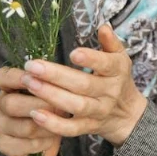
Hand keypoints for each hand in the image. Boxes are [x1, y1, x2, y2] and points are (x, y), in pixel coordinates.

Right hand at [0, 66, 62, 155]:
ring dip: (48, 127)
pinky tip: (51, 139)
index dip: (16, 78)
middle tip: (63, 107)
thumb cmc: (51, 105)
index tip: (33, 77)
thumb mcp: (51, 90)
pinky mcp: (4, 145)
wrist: (49, 134)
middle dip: (41, 106)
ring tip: (62, 124)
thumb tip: (54, 72)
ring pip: (25, 127)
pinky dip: (44, 143)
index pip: (1, 78)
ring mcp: (0, 125)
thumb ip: (49, 82)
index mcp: (7, 85)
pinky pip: (27, 146)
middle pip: (11, 104)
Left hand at [22, 24, 147, 146]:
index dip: (91, 60)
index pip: (107, 64)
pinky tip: (35, 114)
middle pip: (84, 85)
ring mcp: (99, 111)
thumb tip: (103, 26)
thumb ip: (111, 43)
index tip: (72, 53)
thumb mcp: (119, 58)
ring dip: (51, 96)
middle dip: (56, 76)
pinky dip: (54, 124)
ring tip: (29, 84)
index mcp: (117, 71)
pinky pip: (71, 129)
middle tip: (31, 66)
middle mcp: (110, 92)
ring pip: (76, 106)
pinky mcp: (88, 127)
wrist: (127, 114)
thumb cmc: (117, 79)